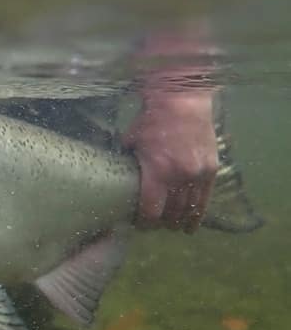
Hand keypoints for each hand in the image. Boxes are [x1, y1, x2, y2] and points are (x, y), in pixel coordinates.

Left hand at [124, 90, 218, 231]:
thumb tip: (117, 177)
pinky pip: (206, 199)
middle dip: (162, 223)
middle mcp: (180, 176)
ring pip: (190, 209)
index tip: (140, 225)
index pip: (152, 210)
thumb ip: (128, 163)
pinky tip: (192, 224)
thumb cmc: (151, 121)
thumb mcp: (130, 142)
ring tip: (172, 226)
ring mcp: (199, 174)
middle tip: (154, 225)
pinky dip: (198, 214)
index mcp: (157, 172)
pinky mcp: (212, 169)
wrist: (182, 103)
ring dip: (180, 221)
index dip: (145, 223)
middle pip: (172, 213)